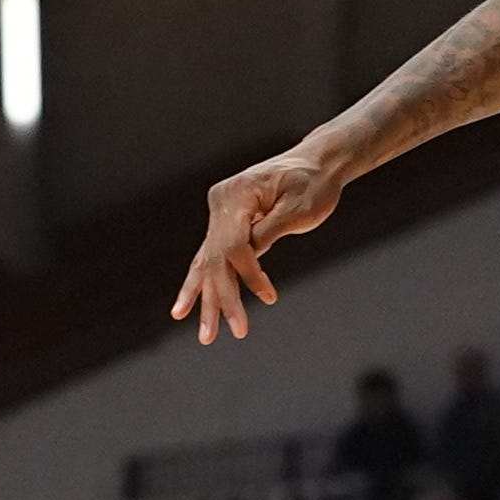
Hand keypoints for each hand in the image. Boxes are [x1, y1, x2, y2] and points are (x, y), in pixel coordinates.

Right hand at [173, 148, 345, 343]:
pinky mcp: (226, 223)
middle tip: (230, 334)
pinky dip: (202, 284)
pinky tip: (182, 310)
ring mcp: (220, 213)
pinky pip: (211, 258)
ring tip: (206, 336)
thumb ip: (270, 230)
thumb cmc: (313, 183)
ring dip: (207, 300)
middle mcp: (220, 203)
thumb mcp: (299, 208)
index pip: (235, 245)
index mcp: (235, 194)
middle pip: (216, 259)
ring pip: (209, 263)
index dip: (249, 275)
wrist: (317, 163)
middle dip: (222, 299)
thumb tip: (250, 255)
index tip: (270, 297)